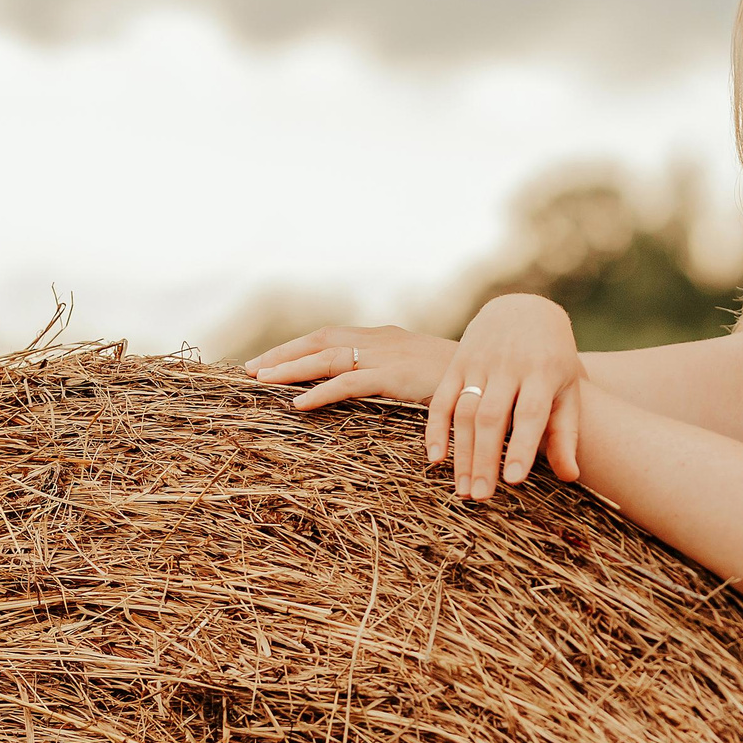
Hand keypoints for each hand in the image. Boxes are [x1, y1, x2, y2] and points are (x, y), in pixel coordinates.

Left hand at [244, 323, 457, 407]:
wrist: (493, 375)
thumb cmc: (458, 382)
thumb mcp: (416, 376)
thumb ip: (389, 378)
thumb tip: (362, 390)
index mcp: (382, 338)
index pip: (329, 337)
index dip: (295, 348)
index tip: (266, 363)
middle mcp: (380, 340)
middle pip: (320, 341)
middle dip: (282, 355)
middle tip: (249, 371)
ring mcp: (387, 355)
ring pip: (327, 358)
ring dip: (291, 369)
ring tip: (261, 382)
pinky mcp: (396, 375)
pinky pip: (350, 382)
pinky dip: (321, 392)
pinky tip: (299, 405)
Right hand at [429, 294, 585, 498]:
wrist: (524, 308)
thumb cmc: (553, 359)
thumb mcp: (567, 389)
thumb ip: (567, 433)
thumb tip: (570, 477)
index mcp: (542, 372)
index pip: (529, 413)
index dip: (520, 447)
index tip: (513, 480)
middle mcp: (508, 366)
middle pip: (492, 418)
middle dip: (484, 459)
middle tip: (480, 497)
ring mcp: (479, 362)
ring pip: (464, 412)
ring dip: (460, 453)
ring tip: (462, 490)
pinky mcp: (457, 362)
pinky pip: (441, 398)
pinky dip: (435, 429)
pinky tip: (435, 458)